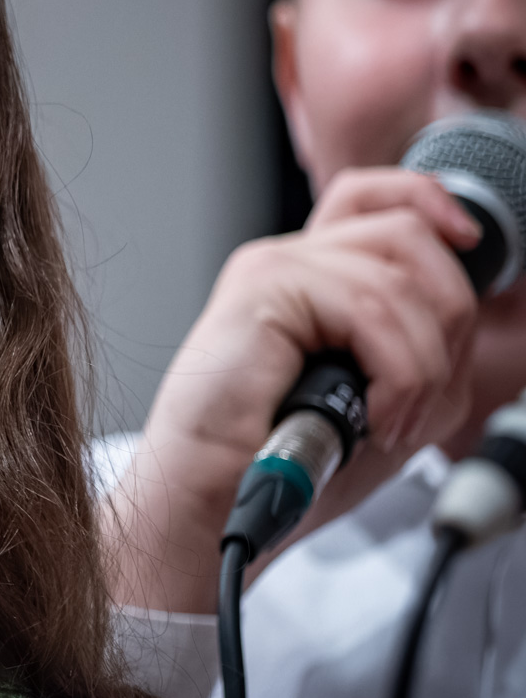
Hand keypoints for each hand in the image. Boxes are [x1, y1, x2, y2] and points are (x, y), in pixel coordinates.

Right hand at [112, 168, 478, 609]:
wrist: (215, 502)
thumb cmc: (280, 463)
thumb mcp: (388, 398)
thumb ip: (428, 346)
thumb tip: (482, 307)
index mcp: (313, 278)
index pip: (375, 196)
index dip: (432, 202)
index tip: (471, 242)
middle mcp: (291, 261)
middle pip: (407, 230)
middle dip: (448, 317)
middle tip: (422, 392)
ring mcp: (273, 269)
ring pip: (402, 278)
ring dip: (422, 366)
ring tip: (392, 419)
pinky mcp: (262, 290)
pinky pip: (373, 310)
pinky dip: (397, 374)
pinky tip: (371, 415)